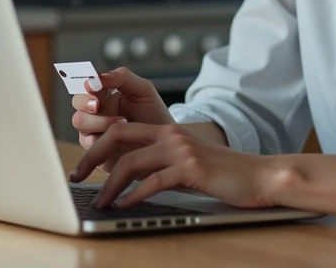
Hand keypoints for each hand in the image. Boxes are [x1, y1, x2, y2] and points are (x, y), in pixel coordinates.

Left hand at [69, 122, 276, 209]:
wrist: (259, 175)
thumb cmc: (223, 174)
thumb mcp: (186, 162)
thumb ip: (159, 163)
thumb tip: (127, 179)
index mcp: (166, 130)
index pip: (119, 130)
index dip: (95, 145)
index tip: (80, 166)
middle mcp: (170, 134)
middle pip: (117, 137)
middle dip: (91, 157)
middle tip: (76, 178)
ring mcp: (180, 149)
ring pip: (131, 162)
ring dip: (109, 184)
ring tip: (99, 202)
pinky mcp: (191, 168)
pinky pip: (154, 181)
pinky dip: (134, 195)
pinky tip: (125, 206)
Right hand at [71, 67, 173, 173]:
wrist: (166, 143)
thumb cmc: (154, 115)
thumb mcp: (143, 90)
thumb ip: (123, 78)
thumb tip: (99, 76)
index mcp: (104, 95)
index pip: (87, 85)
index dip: (85, 84)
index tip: (93, 85)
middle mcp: (96, 113)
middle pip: (77, 104)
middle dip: (84, 102)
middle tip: (97, 105)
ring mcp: (95, 131)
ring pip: (80, 122)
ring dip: (97, 121)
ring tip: (122, 122)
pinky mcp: (97, 152)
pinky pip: (88, 144)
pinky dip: (100, 140)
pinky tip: (118, 139)